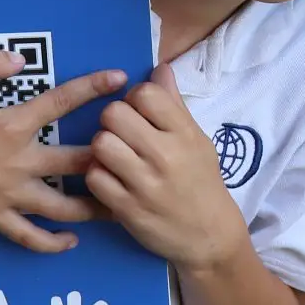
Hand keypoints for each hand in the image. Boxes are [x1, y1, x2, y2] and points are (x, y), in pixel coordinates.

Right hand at [0, 47, 124, 250]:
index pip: (61, 102)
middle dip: (110, 158)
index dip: (93, 87)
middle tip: (139, 155)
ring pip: (61, 207)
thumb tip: (19, 60)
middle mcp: (18, 162)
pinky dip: (51, 243)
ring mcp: (8, 194)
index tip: (121, 77)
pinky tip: (70, 241)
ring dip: (93, 208)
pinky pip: (28, 236)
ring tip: (119, 208)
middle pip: (76, 162)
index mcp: (12, 126)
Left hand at [85, 68, 244, 269]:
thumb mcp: (197, 141)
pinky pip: (95, 177)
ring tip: (115, 157)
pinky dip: (98, 176)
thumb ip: (174, 105)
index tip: (139, 114)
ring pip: (100, 144)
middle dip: (112, 121)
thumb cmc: (201, 182)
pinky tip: (112, 180)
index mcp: (185, 133)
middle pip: (114, 114)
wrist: (209, 236)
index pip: (145, 93)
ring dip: (102, 148)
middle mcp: (166, 155)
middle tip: (122, 135)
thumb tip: (159, 68)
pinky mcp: (128, 209)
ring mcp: (145, 184)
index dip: (133, 98)